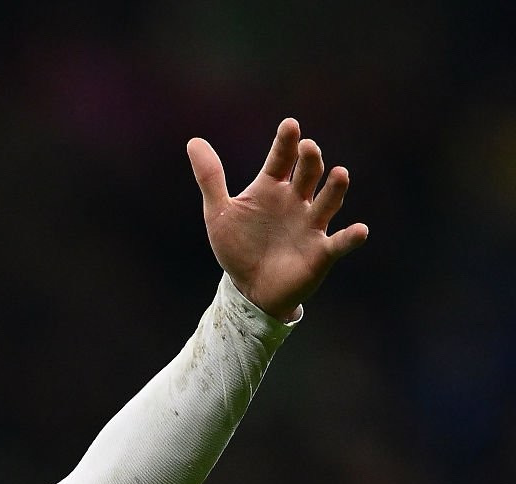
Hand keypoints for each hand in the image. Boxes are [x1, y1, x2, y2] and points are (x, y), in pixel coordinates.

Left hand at [187, 118, 368, 321]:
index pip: (281, 159)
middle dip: (310, 160)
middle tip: (308, 147)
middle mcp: (296, 201)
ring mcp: (311, 224)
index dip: (286, 142)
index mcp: (272, 188)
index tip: (290, 125)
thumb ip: (210, 178)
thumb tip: (193, 141)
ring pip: (328, 201)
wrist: (249, 288)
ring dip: (335, 188)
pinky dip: (351, 237)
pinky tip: (359, 230)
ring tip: (340, 173)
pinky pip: (340, 243)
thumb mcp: (219, 213)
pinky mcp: (321, 252)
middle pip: (308, 174)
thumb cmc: (238, 247)